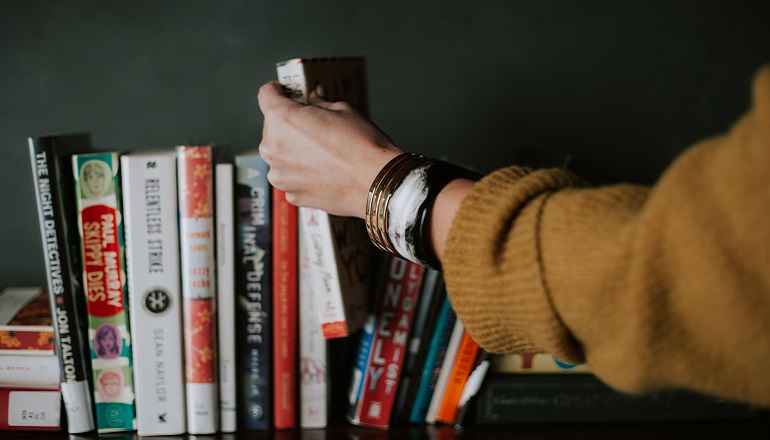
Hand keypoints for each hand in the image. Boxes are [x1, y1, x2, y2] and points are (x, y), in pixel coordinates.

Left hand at [257, 81, 403, 217]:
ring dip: (293, 151)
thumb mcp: (342, 110)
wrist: (376, 183)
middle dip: (289, 124)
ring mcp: (280, 175)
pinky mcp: (292, 194)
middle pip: (273, 127)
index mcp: (282, 119)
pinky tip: (324, 172)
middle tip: (314, 126)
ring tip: (322, 154)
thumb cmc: (361, 145)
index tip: (284, 92)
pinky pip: (291, 177)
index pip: (266, 95)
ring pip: (280, 155)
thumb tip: (314, 97)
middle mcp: (273, 148)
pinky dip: (302, 173)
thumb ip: (320, 103)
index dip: (276, 90)